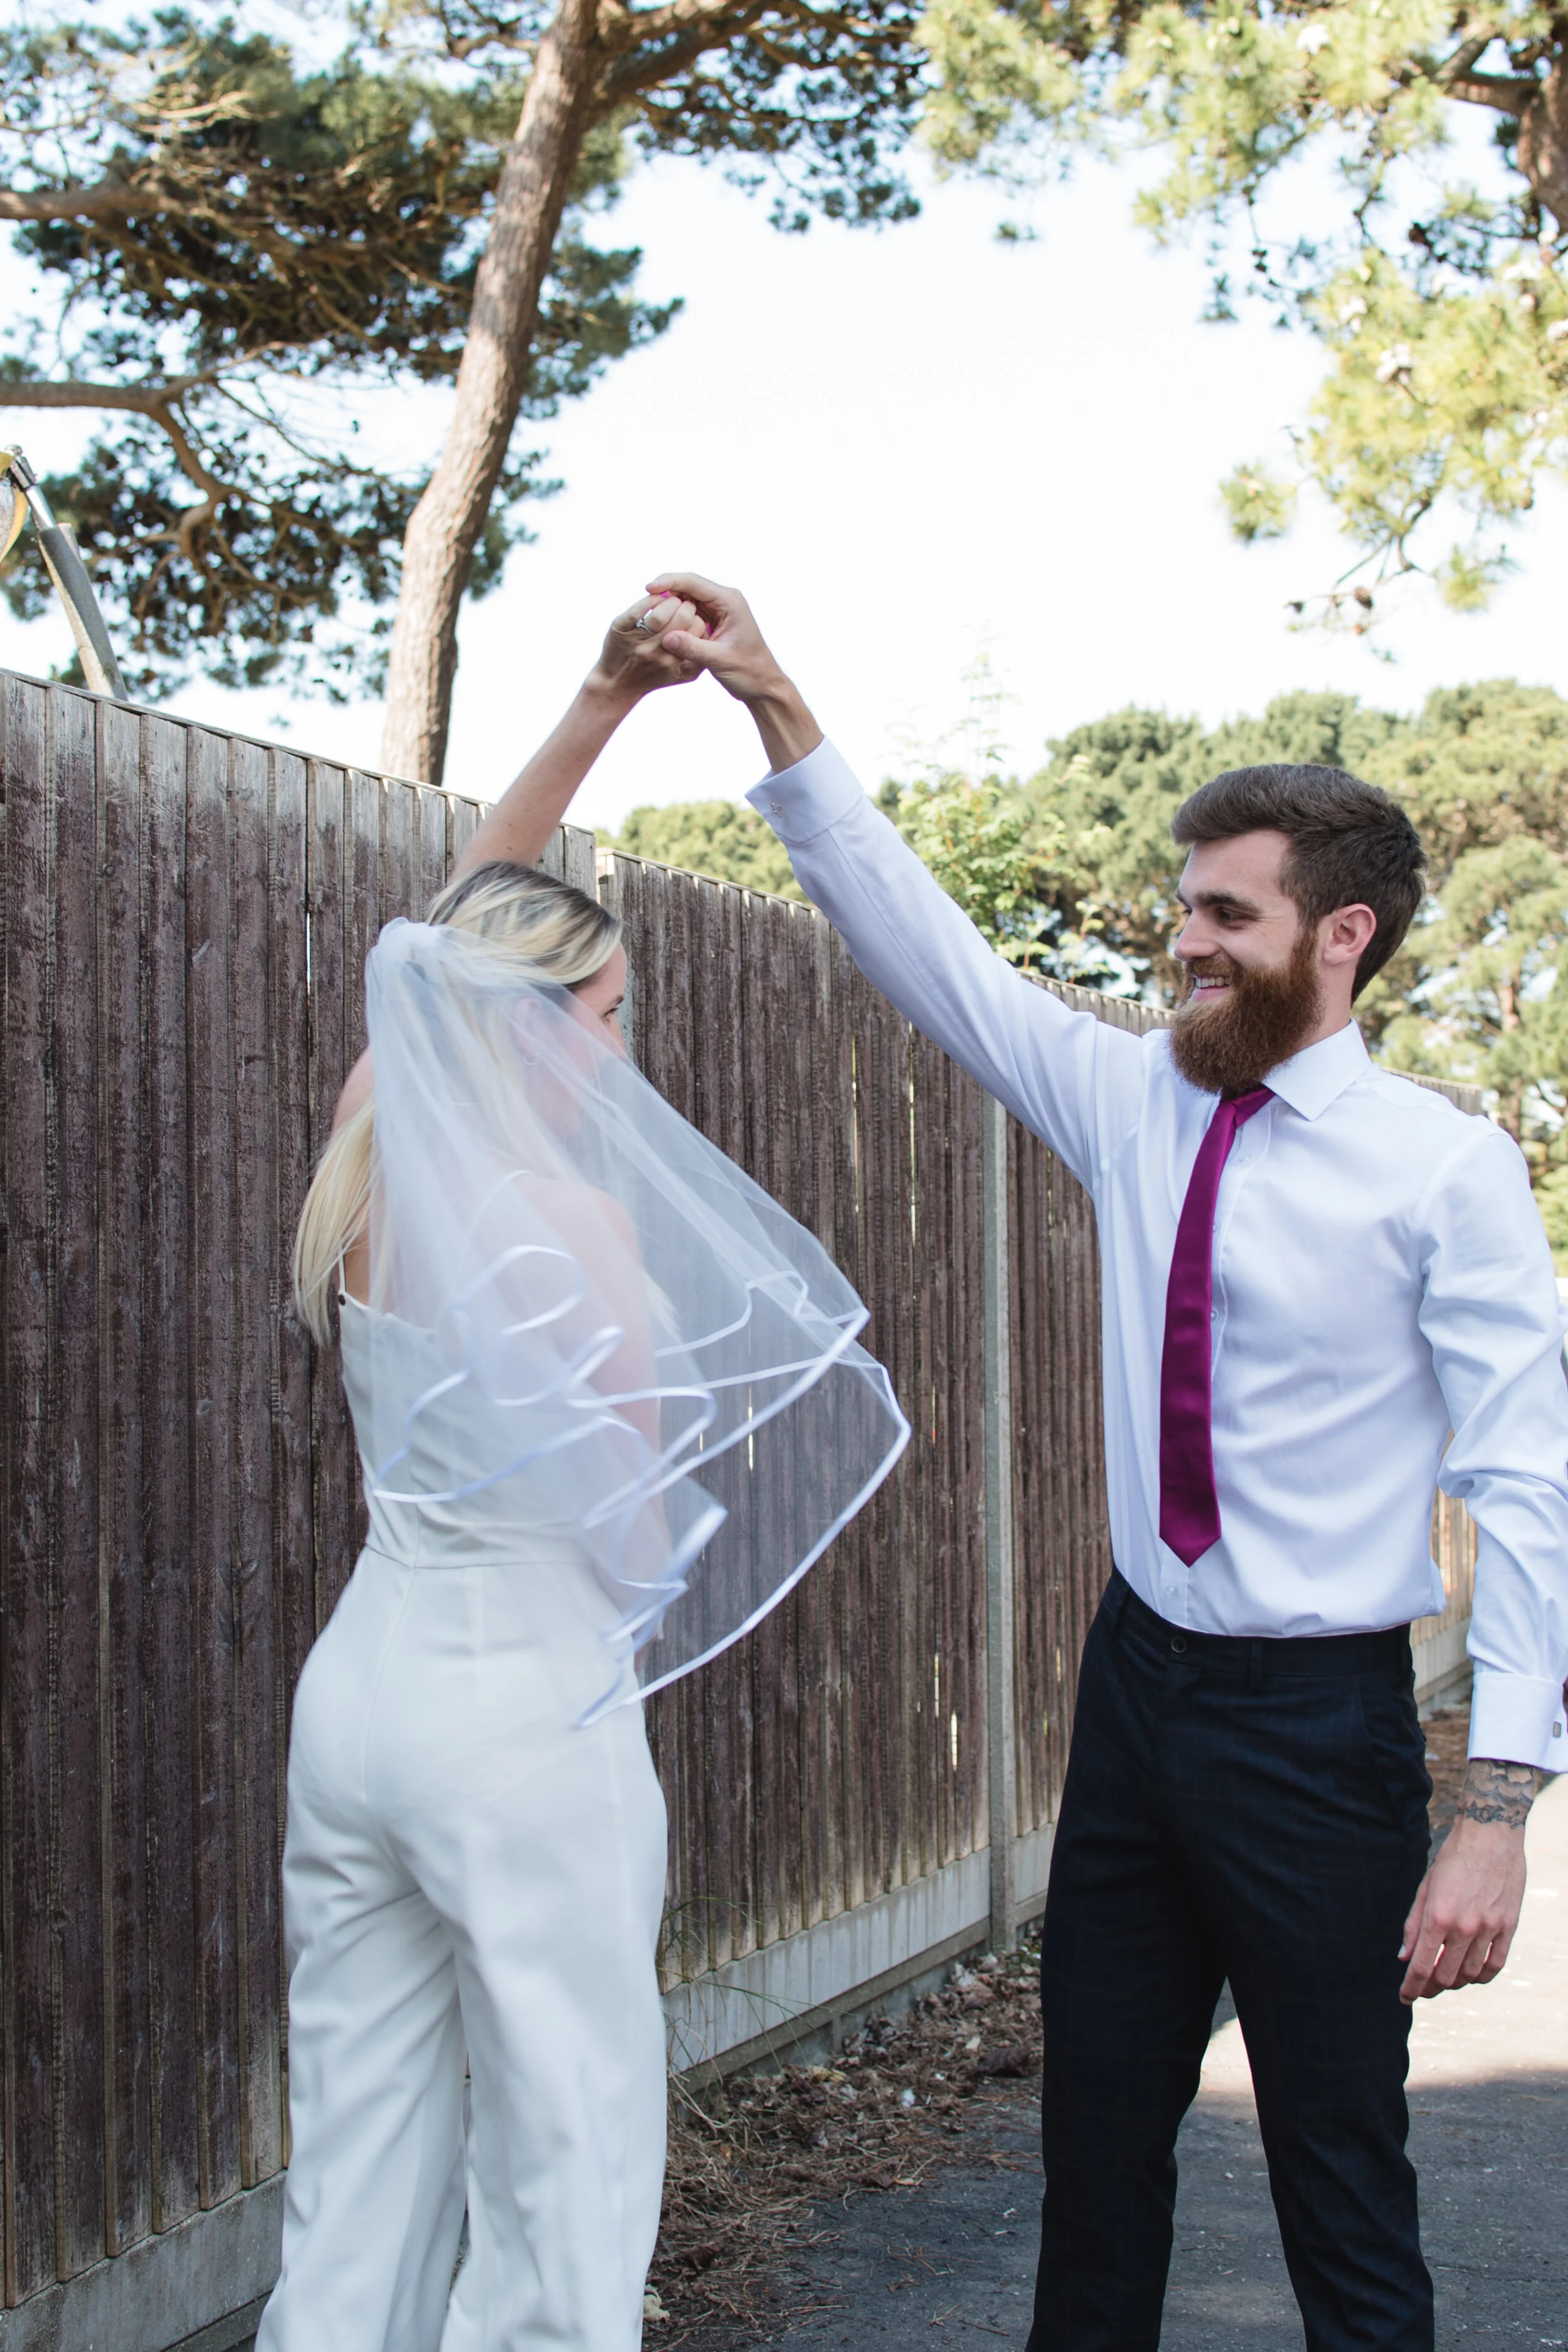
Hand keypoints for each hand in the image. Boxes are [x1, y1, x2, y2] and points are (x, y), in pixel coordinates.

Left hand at [586, 592, 708, 703]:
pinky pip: (640, 607)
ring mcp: (638, 641)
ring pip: (662, 612)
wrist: (618, 684)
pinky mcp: (621, 629)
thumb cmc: (654, 676)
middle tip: (685, 604)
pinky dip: (652, 597)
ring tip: (672, 600)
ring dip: (671, 599)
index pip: (699, 629)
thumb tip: (711, 634)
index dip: (699, 617)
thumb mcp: (683, 676)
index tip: (695, 615)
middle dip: (688, 605)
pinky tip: (657, 597)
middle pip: (683, 617)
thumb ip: (699, 659)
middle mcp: (658, 654)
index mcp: (677, 663)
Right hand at [646, 570, 821, 769]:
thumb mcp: (719, 661)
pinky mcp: (714, 622)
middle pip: (688, 587)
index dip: (669, 582)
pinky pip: (690, 612)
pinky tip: (662, 623)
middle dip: (666, 591)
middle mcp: (725, 601)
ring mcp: (719, 610)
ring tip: (649, 613)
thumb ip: (693, 648)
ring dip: (670, 605)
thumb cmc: (748, 672)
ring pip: (687, 599)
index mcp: (729, 602)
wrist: (762, 685)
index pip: (693, 582)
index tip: (648, 588)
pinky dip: (676, 617)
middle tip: (645, 601)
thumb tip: (667, 637)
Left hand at [1398, 1814, 1527, 2000]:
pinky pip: (1495, 1964)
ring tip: (1444, 1981)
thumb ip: (1414, 1925)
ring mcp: (1489, 1929)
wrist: (1490, 1835)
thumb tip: (1404, 1957)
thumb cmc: (1453, 1858)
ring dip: (1454, 1983)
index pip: (1422, 1966)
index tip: (1404, 1997)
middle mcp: (1464, 1927)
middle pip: (1446, 1976)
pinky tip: (1471, 1975)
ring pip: (1470, 1974)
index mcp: (1438, 1916)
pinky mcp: (1508, 1927)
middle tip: (1423, 1990)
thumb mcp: (1425, 1887)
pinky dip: (1481, 1976)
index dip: (1411, 1987)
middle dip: (1430, 1988)